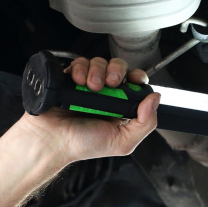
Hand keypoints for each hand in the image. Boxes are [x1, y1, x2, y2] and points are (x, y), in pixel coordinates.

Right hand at [18, 57, 161, 162]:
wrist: (52, 140)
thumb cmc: (84, 144)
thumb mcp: (122, 141)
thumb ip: (145, 123)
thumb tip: (155, 99)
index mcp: (122, 106)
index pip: (136, 83)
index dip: (138, 77)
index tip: (134, 80)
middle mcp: (107, 94)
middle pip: (119, 67)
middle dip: (117, 71)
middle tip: (110, 83)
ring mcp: (88, 84)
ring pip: (100, 63)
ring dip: (97, 71)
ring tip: (90, 87)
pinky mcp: (71, 78)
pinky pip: (80, 62)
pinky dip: (80, 68)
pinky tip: (78, 82)